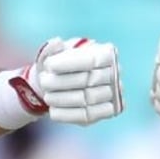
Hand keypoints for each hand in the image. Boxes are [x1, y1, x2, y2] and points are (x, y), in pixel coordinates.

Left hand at [9, 37, 123, 125]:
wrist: (66, 81)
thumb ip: (53, 47)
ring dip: (63, 99)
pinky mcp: (108, 111)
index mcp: (107, 53)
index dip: (68, 63)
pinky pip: (88, 116)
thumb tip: (56, 42)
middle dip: (62, 82)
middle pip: (89, 80)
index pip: (90, 60)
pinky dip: (68, 115)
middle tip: (43, 82)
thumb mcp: (56, 52)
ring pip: (88, 99)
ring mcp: (114, 93)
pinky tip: (53, 111)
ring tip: (46, 96)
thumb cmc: (63, 63)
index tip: (48, 66)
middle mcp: (115, 73)